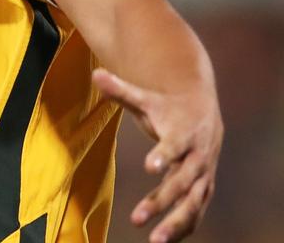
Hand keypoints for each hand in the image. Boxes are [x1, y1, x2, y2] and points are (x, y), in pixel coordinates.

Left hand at [93, 68, 221, 242]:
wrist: (202, 114)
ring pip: (193, 203)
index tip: (149, 166)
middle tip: (137, 218)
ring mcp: (203, 176)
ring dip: (176, 222)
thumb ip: (121, 90)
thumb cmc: (166, 107)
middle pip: (183, 182)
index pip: (174, 146)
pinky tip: (165, 239)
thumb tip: (96, 73)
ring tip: (154, 240)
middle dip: (161, 201)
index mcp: (185, 133)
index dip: (163, 155)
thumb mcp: (145, 98)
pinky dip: (184, 226)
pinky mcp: (203, 188)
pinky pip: (196, 211)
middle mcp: (198, 157)